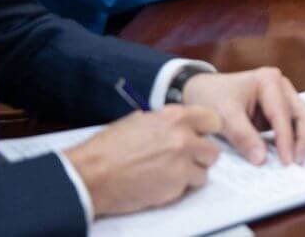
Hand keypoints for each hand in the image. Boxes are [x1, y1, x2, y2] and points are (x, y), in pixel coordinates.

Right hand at [64, 104, 222, 217]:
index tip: (201, 137)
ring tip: (170, 173)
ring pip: (204, 171)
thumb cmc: (109, 147)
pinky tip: (160, 183)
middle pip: (213, 149)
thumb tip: (181, 126)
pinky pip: (189, 187)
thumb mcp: (140, 120)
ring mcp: (182, 163)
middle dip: (201, 156)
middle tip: (185, 159)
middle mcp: (183, 137)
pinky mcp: (176, 185)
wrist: (91, 174)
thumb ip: (167, 122)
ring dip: (191, 174)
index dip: (207, 131)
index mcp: (174, 117)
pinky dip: (179, 188)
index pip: (213, 120)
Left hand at [180, 67, 304, 165]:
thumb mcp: (223, 116)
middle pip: (303, 115)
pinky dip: (293, 140)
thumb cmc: (211, 97)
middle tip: (295, 164)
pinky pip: (294, 125)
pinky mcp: (280, 110)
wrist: (200, 90)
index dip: (286, 140)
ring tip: (291, 161)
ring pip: (304, 120)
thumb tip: (262, 159)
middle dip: (301, 140)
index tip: (286, 162)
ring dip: (300, 140)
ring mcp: (283, 97)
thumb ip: (242, 136)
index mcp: (269, 80)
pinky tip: (283, 154)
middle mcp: (282, 86)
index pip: (283, 114)